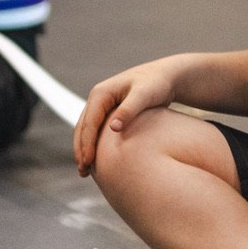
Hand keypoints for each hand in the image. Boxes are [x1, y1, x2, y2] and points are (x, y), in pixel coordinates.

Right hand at [74, 58, 180, 176]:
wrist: (166, 76)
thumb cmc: (157, 84)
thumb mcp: (144, 95)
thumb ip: (129, 110)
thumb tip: (113, 128)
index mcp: (101, 93)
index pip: (89, 122)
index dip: (87, 143)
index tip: (88, 162)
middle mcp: (98, 98)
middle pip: (82, 128)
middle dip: (81, 150)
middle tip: (82, 172)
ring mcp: (102, 105)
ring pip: (86, 131)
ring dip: (84, 150)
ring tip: (85, 171)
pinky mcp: (109, 112)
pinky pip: (97, 131)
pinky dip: (94, 145)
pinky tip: (98, 161)